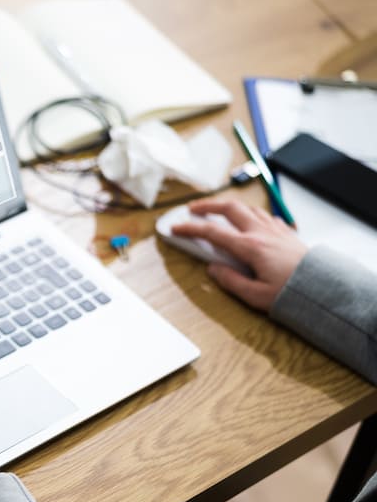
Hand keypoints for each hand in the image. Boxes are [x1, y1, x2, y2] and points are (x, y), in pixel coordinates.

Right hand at [171, 198, 307, 310]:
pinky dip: (250, 214)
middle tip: (192, 209)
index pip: (212, 232)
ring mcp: (275, 230)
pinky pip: (264, 216)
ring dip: (228, 206)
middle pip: (230, 208)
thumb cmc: (293, 293)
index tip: (175, 228)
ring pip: (247, 208)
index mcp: (250, 247)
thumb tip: (213, 269)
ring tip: (217, 211)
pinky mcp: (286, 233)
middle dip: (207, 206)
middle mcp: (261, 233)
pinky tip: (248, 221)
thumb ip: (230, 281)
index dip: (190, 228)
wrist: (325, 288)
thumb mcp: (255, 296)